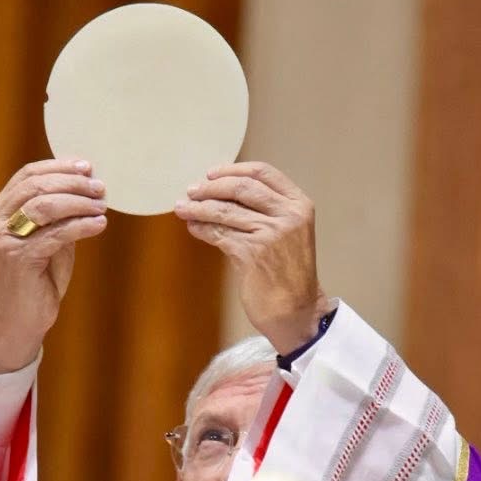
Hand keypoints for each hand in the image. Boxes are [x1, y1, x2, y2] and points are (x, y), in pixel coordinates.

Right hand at [0, 159, 107, 372]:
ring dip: (78, 203)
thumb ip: (58, 214)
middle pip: (37, 187)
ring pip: (45, 207)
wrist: (21, 320)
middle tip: (99, 188)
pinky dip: (81, 226)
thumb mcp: (47, 238)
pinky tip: (98, 225)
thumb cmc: (37, 279)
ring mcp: (3, 240)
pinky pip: (55, 234)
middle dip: (72, 183)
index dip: (59, 167)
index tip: (87, 167)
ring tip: (101, 206)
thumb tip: (86, 186)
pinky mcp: (18, 259)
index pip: (28, 176)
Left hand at [174, 162, 329, 354]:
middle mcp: (287, 215)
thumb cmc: (288, 273)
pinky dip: (202, 229)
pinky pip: (219, 234)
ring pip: (226, 211)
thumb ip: (264, 211)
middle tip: (191, 190)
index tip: (211, 174)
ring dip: (198, 208)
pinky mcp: (252, 254)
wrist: (297, 310)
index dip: (233, 170)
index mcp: (299, 204)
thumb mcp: (287, 233)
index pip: (263, 172)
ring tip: (181, 207)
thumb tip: (219, 193)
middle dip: (211, 187)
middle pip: (241, 187)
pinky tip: (193, 227)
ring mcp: (270, 234)